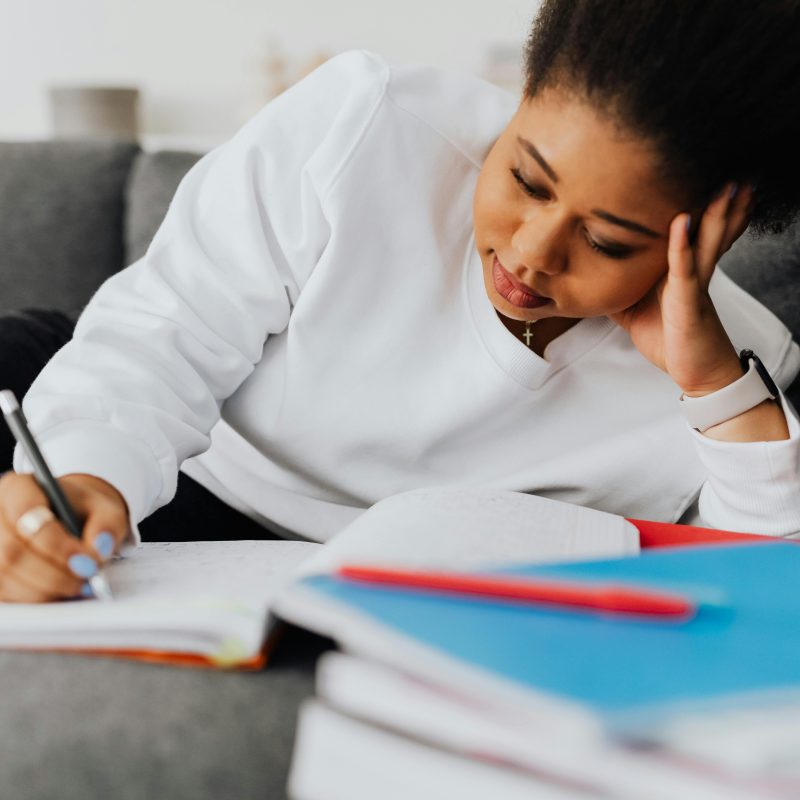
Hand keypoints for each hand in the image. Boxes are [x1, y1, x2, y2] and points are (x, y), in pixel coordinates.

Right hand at [0, 472, 128, 601]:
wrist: (70, 518)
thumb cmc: (83, 511)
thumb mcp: (105, 508)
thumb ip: (107, 524)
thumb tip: (99, 547)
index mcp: (18, 487)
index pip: (27, 514)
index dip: (56, 544)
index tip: (87, 562)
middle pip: (12, 550)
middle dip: (53, 573)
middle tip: (85, 579)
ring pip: (6, 574)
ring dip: (45, 588)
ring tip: (77, 585)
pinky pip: (5, 592)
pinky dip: (35, 597)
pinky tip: (59, 591)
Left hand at [609, 182, 754, 394]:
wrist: (697, 373)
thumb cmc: (672, 339)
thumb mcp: (635, 310)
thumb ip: (618, 289)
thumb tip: (587, 279)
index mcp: (681, 270)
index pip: (692, 230)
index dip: (699, 204)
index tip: (697, 174)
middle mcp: (692, 271)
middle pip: (709, 227)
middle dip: (720, 198)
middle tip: (728, 166)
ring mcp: (694, 284)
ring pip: (706, 240)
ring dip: (714, 211)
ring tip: (723, 182)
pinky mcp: (689, 300)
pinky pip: (685, 269)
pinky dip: (682, 245)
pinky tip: (682, 223)